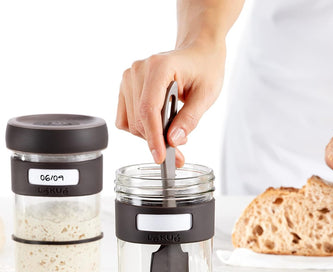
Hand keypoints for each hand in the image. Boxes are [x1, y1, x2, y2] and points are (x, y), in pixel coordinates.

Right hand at [116, 43, 225, 166]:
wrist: (198, 52)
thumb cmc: (204, 68)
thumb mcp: (206, 95)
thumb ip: (189, 119)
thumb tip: (173, 140)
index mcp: (159, 67)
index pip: (148, 109)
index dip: (153, 137)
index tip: (160, 157)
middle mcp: (139, 70)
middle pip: (139, 120)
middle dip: (157, 141)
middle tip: (177, 153)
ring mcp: (129, 78)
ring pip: (131, 124)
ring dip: (150, 136)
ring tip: (171, 134)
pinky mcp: (126, 88)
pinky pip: (125, 120)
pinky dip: (141, 129)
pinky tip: (157, 125)